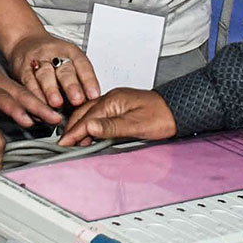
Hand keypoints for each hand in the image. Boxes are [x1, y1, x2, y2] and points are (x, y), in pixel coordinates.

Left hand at [0, 34, 59, 128]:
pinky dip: (34, 100)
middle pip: (18, 92)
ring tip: (56, 116)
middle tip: (55, 117)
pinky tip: (44, 110)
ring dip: (40, 103)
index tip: (26, 119)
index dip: (13, 108)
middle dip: (38, 106)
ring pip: (22, 91)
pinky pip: (19, 90)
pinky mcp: (1, 79)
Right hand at [7, 33, 100, 109]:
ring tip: (57, 103)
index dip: (89, 80)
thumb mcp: (69, 59)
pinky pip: (28, 81)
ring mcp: (37, 60)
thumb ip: (80, 78)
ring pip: (45, 75)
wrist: (24, 40)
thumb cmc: (51, 54)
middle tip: (77, 99)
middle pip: (64, 70)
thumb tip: (92, 101)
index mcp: (70, 51)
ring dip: (51, 90)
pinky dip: (34, 94)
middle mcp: (54, 54)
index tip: (94, 95)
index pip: (82, 64)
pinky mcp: (22, 68)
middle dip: (71, 86)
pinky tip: (40, 103)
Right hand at [58, 88, 175, 145]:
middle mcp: (111, 98)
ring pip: (89, 113)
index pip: (86, 118)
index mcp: (112, 100)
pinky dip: (89, 124)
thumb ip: (111, 127)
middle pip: (83, 113)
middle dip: (71, 128)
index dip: (73, 132)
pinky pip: (97, 114)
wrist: (178, 110)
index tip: (63, 144)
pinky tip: (89, 133)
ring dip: (79, 126)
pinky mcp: (119, 107)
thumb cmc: (162, 116)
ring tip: (73, 141)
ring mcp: (115, 102)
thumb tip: (89, 128)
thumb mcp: (136, 125)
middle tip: (64, 144)